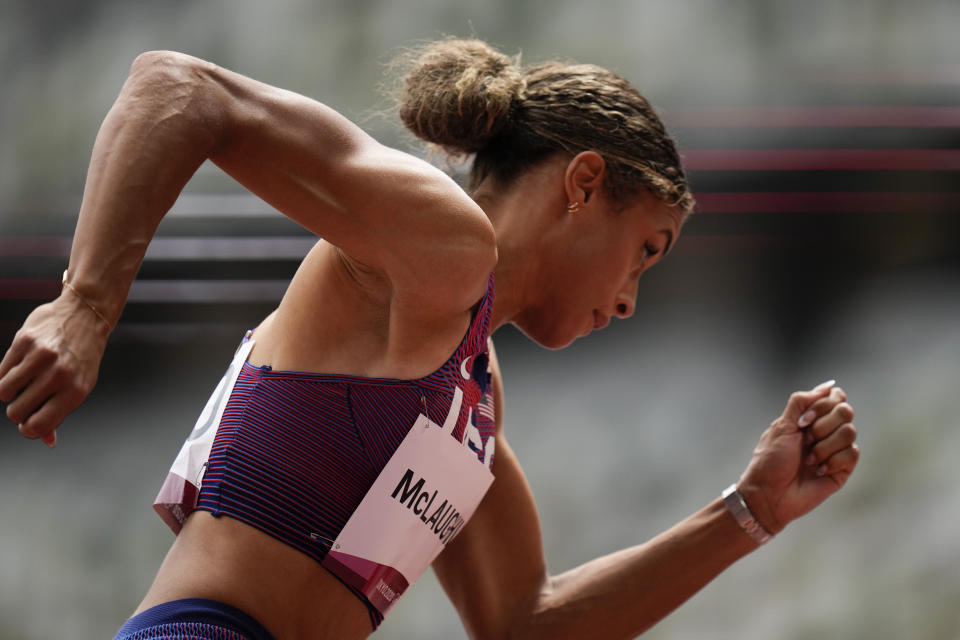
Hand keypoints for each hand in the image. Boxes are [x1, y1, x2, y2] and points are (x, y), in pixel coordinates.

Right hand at [0, 293, 109, 445]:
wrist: (86, 315)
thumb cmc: (81, 358)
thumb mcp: (80, 386)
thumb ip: (60, 413)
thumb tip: (46, 440)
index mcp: (75, 391)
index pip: (39, 426)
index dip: (28, 429)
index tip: (28, 422)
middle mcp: (59, 374)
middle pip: (16, 412)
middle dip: (18, 410)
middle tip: (27, 398)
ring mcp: (41, 356)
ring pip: (3, 392)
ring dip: (9, 391)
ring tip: (24, 381)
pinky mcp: (24, 340)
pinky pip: (0, 371)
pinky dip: (7, 373)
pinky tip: (23, 365)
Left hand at [737, 381, 859, 534]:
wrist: (769, 494)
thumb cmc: (770, 460)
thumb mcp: (782, 425)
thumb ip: (802, 402)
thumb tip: (829, 385)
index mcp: (811, 418)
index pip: (835, 397)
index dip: (822, 406)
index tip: (803, 422)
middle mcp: (826, 431)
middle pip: (846, 411)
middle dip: (823, 425)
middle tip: (805, 440)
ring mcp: (836, 449)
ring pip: (850, 431)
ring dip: (825, 446)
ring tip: (809, 460)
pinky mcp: (843, 469)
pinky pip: (852, 453)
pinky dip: (832, 461)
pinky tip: (818, 471)